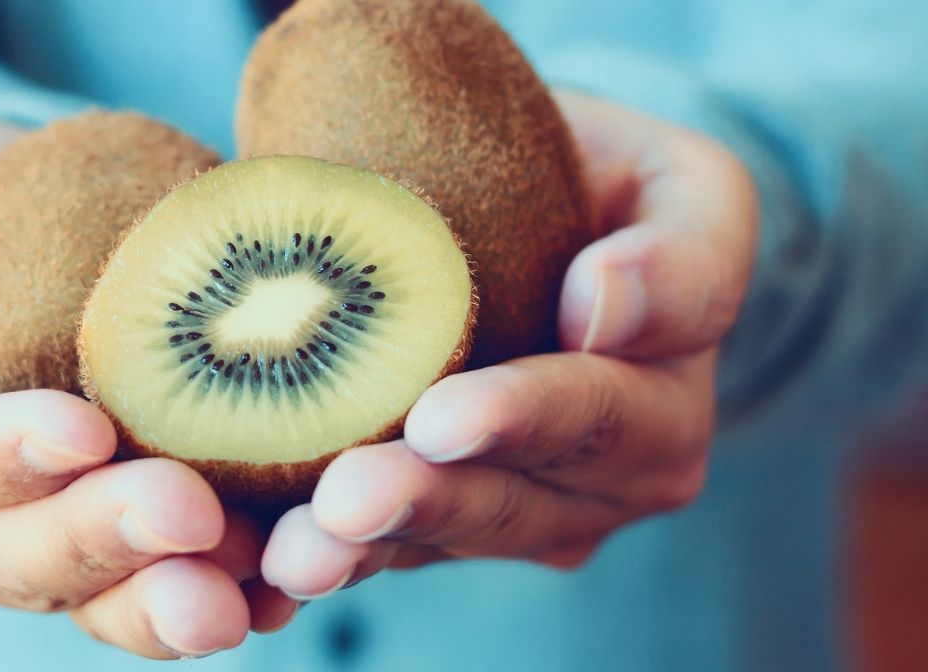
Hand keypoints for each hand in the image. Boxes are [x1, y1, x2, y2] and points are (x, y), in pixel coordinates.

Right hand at [0, 119, 295, 656]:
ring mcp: (49, 528)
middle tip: (188, 513)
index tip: (81, 431)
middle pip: (20, 550)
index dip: (1, 455)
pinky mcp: (129, 531)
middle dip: (104, 538)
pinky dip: (225, 592)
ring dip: (165, 599)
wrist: (16, 217)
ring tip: (235, 593)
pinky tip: (277, 589)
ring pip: (97, 592)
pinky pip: (166, 581)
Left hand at [260, 91, 757, 598]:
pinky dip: (338, 552)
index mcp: (664, 404)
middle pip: (514, 500)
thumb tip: (602, 300)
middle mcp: (605, 483)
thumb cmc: (614, 192)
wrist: (555, 225)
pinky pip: (397, 546)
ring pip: (446, 538)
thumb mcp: (686, 189)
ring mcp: (530, 513)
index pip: (598, 415)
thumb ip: (682, 251)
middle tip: (345, 500)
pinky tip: (276, 560)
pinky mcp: (455, 524)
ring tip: (299, 549)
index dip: (523, 419)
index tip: (441, 419)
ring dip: (370, 543)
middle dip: (427, 501)